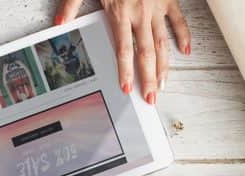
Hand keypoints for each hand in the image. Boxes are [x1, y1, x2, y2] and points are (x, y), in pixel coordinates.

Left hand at [56, 0, 190, 104]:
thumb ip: (72, 5)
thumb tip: (59, 23)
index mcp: (120, 12)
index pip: (124, 49)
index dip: (126, 71)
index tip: (127, 88)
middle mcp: (141, 12)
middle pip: (146, 52)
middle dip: (148, 78)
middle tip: (151, 97)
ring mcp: (157, 6)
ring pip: (163, 41)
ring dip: (164, 65)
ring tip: (163, 84)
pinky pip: (178, 20)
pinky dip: (183, 35)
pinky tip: (185, 51)